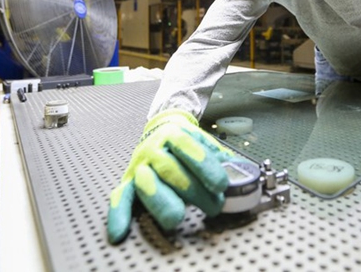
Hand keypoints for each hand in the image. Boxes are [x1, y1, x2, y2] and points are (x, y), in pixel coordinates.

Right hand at [107, 109, 233, 242]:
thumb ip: (223, 160)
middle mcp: (154, 148)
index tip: (221, 184)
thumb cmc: (188, 144)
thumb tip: (241, 176)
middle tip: (214, 205)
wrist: (161, 129)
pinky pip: (120, 197)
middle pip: (169, 169)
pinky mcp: (129, 181)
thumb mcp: (207, 144)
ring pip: (146, 183)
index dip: (205, 166)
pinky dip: (119, 215)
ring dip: (163, 202)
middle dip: (193, 191)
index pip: (188, 146)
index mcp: (175, 134)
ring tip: (179, 218)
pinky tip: (121, 232)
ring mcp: (139, 165)